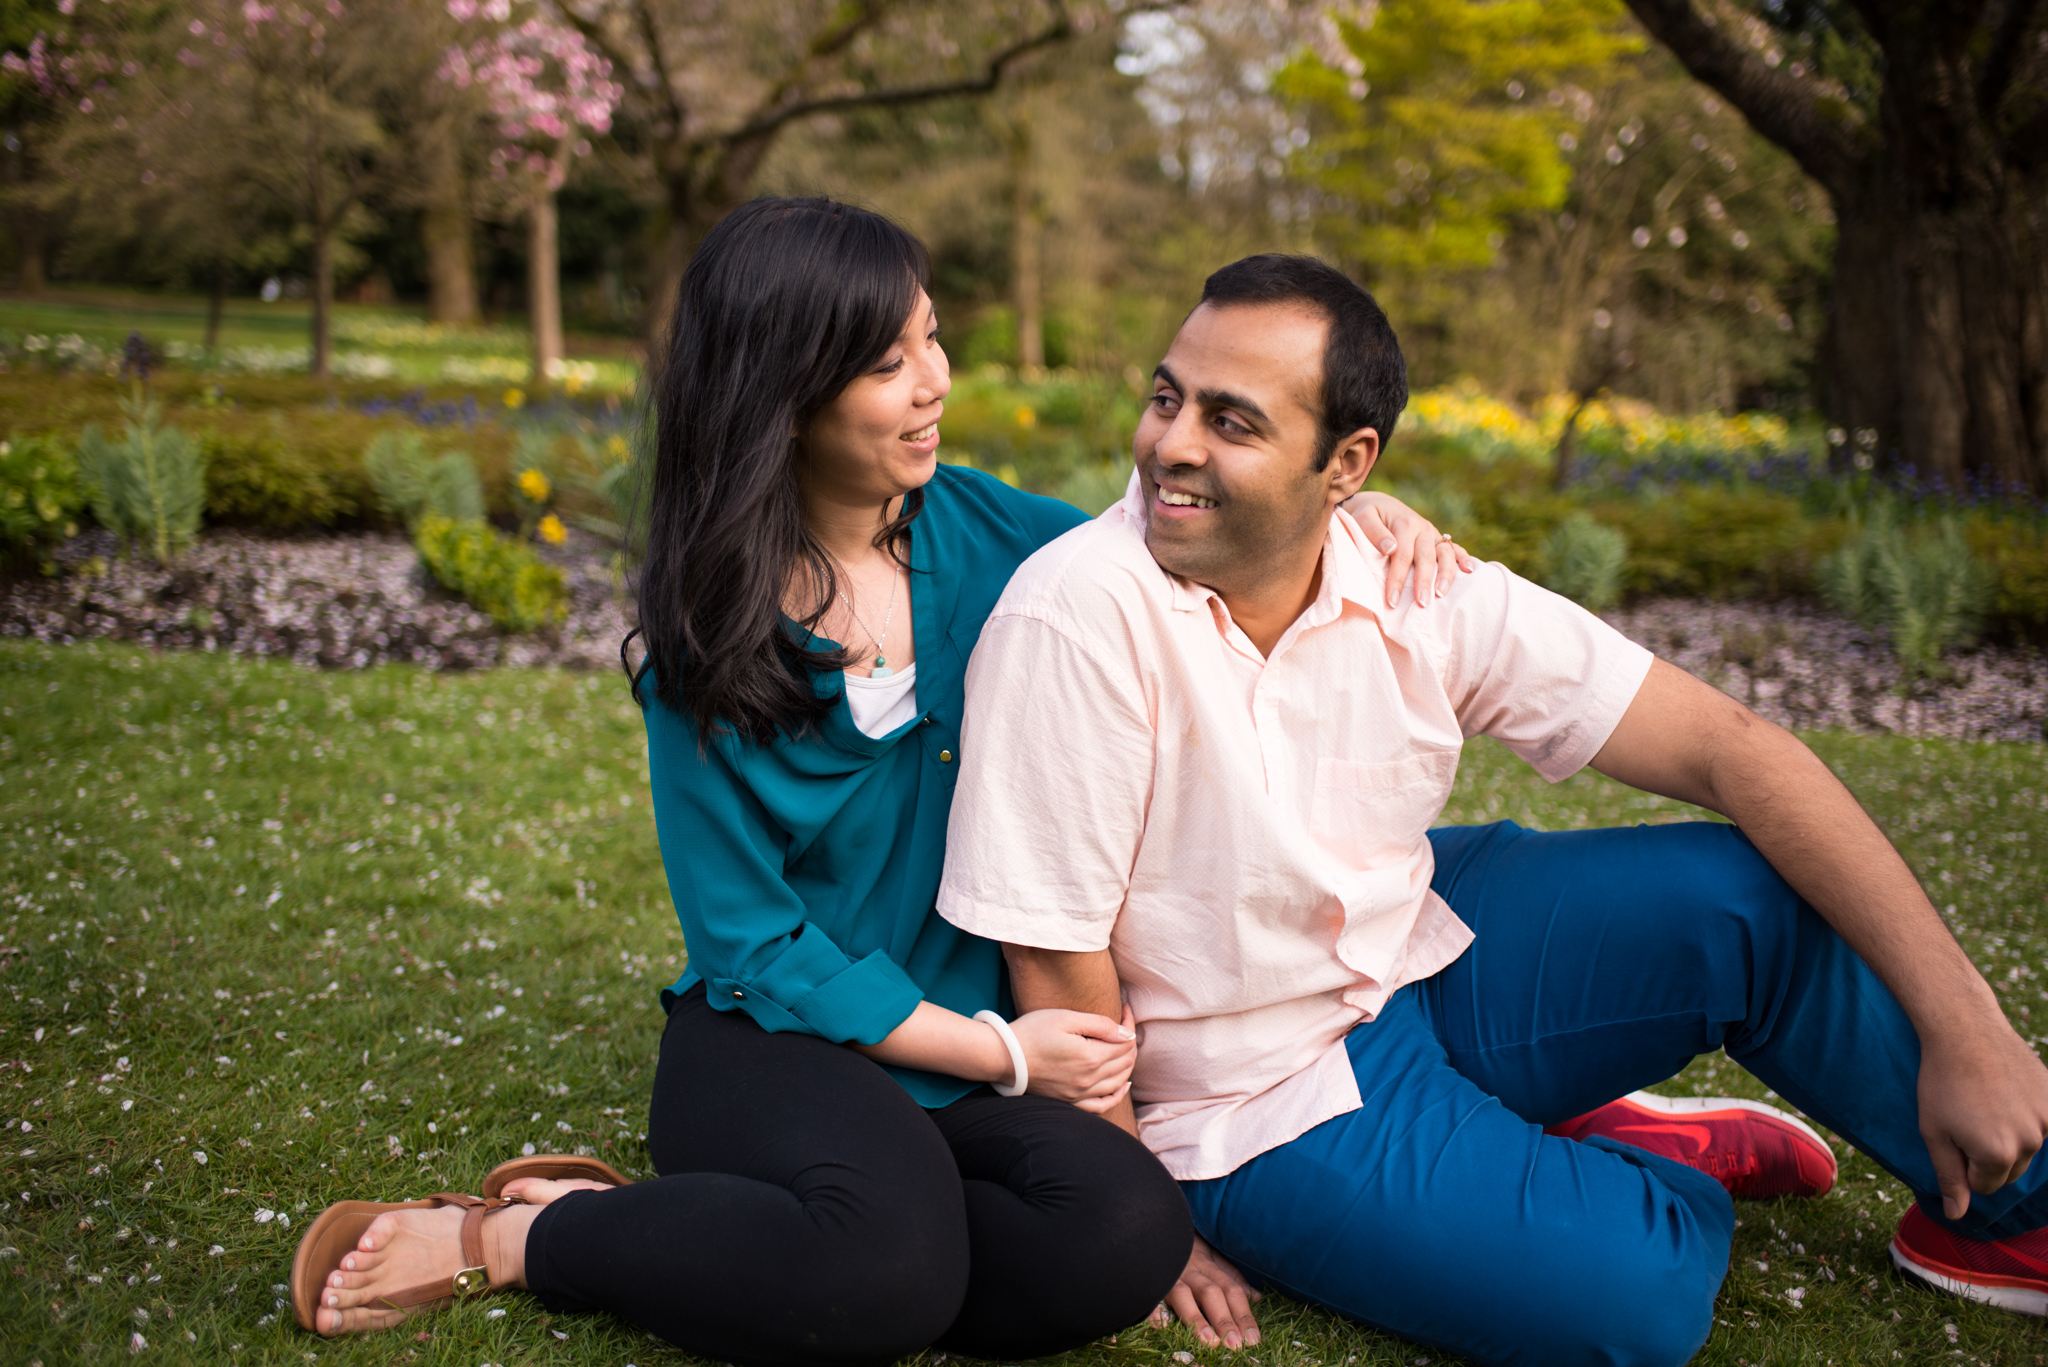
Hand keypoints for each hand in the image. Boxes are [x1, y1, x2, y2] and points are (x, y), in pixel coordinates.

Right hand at [1010, 1003, 1136, 1113]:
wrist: (1005, 1056)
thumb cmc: (1033, 1031)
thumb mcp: (1066, 1018)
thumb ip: (1100, 1025)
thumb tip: (1127, 1033)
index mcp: (1091, 1057)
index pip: (1125, 1042)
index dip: (1129, 1024)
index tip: (1124, 1009)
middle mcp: (1089, 1080)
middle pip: (1125, 1062)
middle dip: (1130, 1041)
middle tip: (1124, 1025)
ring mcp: (1080, 1094)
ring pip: (1118, 1082)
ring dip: (1127, 1064)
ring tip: (1125, 1047)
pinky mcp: (1070, 1101)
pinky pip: (1102, 1105)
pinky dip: (1117, 1095)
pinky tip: (1123, 1084)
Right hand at [1148, 1234, 1262, 1347]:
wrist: (1152, 1223)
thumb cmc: (1184, 1242)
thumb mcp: (1210, 1252)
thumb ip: (1231, 1275)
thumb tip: (1257, 1297)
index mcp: (1207, 1264)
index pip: (1231, 1290)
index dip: (1243, 1314)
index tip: (1253, 1340)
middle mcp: (1189, 1269)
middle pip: (1210, 1293)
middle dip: (1224, 1319)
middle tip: (1235, 1344)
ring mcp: (1167, 1274)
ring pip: (1183, 1295)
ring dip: (1196, 1319)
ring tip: (1209, 1342)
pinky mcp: (1145, 1278)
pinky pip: (1148, 1294)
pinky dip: (1153, 1308)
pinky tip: (1160, 1324)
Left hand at [1341, 490, 1475, 607]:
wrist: (1379, 505)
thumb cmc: (1367, 516)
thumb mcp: (1363, 518)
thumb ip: (1374, 532)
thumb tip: (1390, 548)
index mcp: (1405, 524)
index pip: (1402, 555)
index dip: (1397, 579)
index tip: (1392, 601)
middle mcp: (1422, 528)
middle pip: (1426, 557)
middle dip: (1423, 582)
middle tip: (1421, 604)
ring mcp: (1432, 533)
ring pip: (1445, 554)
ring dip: (1446, 574)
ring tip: (1441, 594)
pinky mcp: (1438, 538)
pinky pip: (1454, 548)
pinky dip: (1464, 558)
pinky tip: (1470, 571)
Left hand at [1918, 1015, 2047, 1218]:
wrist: (1964, 1032)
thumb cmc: (1941, 1083)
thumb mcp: (1934, 1133)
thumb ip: (1949, 1177)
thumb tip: (1956, 1215)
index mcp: (1997, 1154)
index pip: (1984, 1185)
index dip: (1964, 1165)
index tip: (1953, 1135)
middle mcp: (2029, 1141)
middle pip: (2009, 1171)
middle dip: (1988, 1155)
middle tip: (1967, 1118)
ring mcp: (2046, 1120)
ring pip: (2026, 1148)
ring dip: (2008, 1135)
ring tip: (1984, 1103)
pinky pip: (2041, 1124)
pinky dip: (2025, 1116)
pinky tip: (2005, 1093)